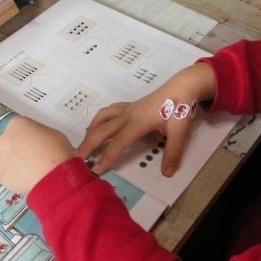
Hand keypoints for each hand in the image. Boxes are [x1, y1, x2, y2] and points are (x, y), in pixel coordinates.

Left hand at [0, 115, 75, 194]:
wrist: (53, 175)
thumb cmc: (56, 150)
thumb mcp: (53, 133)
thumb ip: (39, 135)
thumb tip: (38, 143)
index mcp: (16, 124)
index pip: (20, 125)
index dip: (30, 134)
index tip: (38, 141)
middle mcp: (4, 140)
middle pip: (9, 141)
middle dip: (19, 147)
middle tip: (34, 155)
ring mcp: (1, 159)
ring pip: (7, 159)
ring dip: (16, 162)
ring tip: (33, 170)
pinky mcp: (3, 176)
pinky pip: (10, 175)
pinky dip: (18, 177)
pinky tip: (30, 179)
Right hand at [76, 62, 215, 175]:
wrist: (183, 86)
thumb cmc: (181, 107)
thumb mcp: (180, 131)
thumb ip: (173, 153)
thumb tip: (166, 173)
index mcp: (138, 122)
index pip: (118, 142)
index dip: (107, 156)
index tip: (96, 169)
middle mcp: (129, 115)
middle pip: (103, 130)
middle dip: (88, 144)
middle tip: (76, 158)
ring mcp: (129, 108)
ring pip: (103, 117)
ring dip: (91, 130)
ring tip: (84, 143)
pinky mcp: (131, 105)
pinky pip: (110, 111)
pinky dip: (100, 119)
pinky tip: (99, 125)